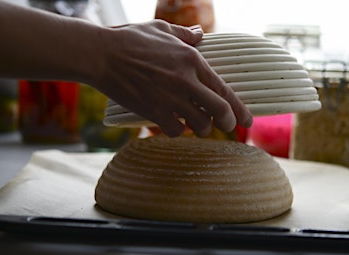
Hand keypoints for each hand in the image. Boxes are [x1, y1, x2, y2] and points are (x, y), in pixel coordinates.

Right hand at [94, 20, 251, 136]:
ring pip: (199, 125)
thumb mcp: (162, 30)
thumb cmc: (130, 39)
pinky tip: (173, 124)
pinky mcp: (153, 111)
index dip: (240, 109)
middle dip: (227, 123)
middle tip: (227, 128)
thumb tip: (199, 34)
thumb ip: (185, 35)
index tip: (247, 120)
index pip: (224, 89)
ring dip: (201, 128)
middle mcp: (186, 81)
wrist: (101, 55)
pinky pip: (175, 130)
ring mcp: (170, 98)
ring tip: (197, 125)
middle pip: (219, 112)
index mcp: (192, 60)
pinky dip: (176, 130)